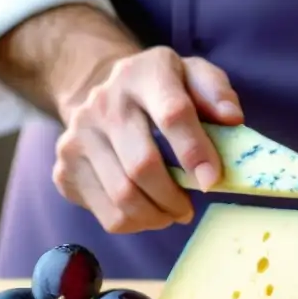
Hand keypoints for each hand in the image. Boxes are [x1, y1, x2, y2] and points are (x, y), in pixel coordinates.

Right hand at [52, 46, 242, 232]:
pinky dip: (136, 223)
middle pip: (142, 165)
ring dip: (157, 215)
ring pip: (123, 197)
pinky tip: (148, 211)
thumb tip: (232, 118)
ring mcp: (77, 137)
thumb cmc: (161, 92)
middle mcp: (103, 104)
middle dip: (174, 196)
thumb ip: (216, 92)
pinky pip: (107, 214)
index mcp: (143, 75)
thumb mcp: (193, 76)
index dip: (195, 151)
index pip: (172, 114)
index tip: (212, 180)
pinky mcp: (65, 169)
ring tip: (172, 211)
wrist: (99, 94)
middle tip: (190, 206)